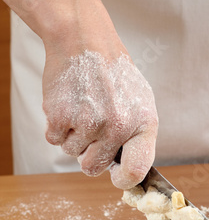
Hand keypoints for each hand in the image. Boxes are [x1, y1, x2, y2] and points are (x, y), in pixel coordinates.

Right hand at [43, 49, 157, 188]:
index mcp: (143, 124)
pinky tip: (68, 104)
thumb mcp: (140, 102)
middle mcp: (117, 126)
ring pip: (72, 153)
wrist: (85, 39)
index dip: (123, 179)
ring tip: (82, 108)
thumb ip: (138, 136)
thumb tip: (129, 169)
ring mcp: (88, 122)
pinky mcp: (60, 116)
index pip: (136, 170)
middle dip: (89, 154)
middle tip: (91, 128)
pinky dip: (56, 127)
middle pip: (94, 167)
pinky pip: (54, 140)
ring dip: (72, 136)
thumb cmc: (114, 73)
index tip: (116, 176)